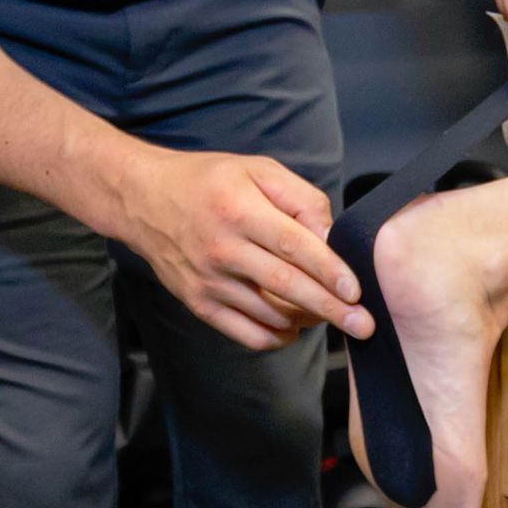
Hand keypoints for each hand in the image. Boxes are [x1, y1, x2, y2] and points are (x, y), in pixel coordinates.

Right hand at [120, 146, 375, 349]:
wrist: (143, 199)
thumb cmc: (211, 182)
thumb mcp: (258, 170)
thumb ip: (302, 200)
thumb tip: (332, 237)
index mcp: (240, 211)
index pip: (294, 247)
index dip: (328, 271)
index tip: (356, 291)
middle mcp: (222, 249)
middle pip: (286, 286)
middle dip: (331, 309)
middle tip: (363, 325)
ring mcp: (208, 281)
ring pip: (269, 314)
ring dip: (307, 320)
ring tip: (332, 315)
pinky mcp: (198, 303)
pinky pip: (245, 333)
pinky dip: (276, 337)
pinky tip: (294, 325)